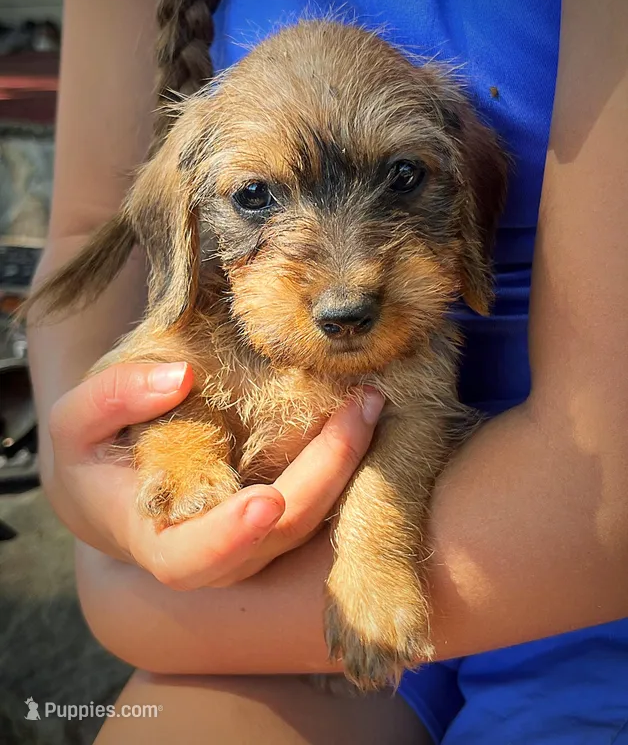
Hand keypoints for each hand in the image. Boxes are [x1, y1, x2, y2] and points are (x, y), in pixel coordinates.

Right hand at [47, 362, 383, 588]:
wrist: (115, 479)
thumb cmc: (91, 453)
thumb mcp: (74, 422)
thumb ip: (112, 397)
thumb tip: (178, 376)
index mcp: (158, 543)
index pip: (194, 559)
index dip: (230, 537)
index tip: (266, 501)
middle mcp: (216, 552)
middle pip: (278, 536)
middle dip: (324, 479)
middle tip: (358, 412)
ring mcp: (253, 536)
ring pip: (310, 521)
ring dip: (345, 465)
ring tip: (369, 403)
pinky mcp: (276, 509)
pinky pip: (317, 495)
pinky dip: (342, 458)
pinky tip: (362, 411)